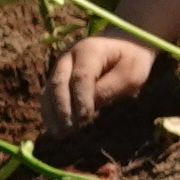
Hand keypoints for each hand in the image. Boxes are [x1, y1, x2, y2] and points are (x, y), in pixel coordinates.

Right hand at [46, 30, 168, 134]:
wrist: (124, 44)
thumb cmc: (130, 61)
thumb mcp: (130, 74)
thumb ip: (109, 89)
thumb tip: (89, 107)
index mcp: (90, 50)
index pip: (81, 77)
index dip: (81, 99)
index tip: (85, 120)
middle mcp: (69, 55)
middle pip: (59, 82)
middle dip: (63, 109)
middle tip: (69, 130)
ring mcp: (61, 65)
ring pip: (49, 90)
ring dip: (52, 113)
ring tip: (59, 135)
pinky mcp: (59, 76)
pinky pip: (49, 94)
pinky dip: (50, 112)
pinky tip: (55, 129)